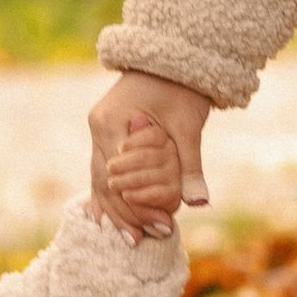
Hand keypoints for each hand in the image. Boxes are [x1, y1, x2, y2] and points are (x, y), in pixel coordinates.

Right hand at [88, 70, 212, 236]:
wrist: (172, 56)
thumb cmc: (182, 87)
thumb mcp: (189, 125)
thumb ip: (190, 166)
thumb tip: (198, 203)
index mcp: (114, 122)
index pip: (118, 178)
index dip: (136, 207)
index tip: (157, 228)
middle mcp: (99, 125)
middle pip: (103, 182)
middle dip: (124, 213)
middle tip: (141, 240)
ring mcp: (98, 127)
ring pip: (99, 177)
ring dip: (114, 207)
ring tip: (129, 236)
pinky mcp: (105, 128)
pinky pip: (102, 166)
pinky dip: (107, 191)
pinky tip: (107, 216)